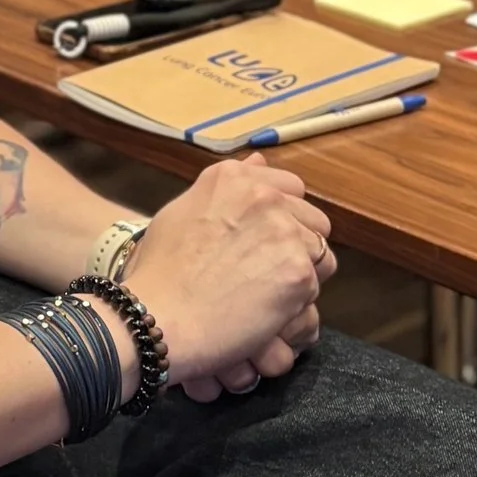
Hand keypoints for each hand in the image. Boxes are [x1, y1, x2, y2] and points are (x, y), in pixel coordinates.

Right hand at [123, 158, 334, 403]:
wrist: (156, 316)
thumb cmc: (158, 273)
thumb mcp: (182, 212)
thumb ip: (226, 189)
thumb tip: (260, 159)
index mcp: (233, 178)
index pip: (290, 187)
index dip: (283, 217)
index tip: (267, 241)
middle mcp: (263, 196)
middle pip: (313, 220)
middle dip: (298, 246)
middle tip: (266, 274)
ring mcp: (284, 233)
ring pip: (320, 257)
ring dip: (299, 277)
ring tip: (264, 297)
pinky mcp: (299, 273)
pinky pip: (314, 291)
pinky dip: (294, 308)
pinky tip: (263, 316)